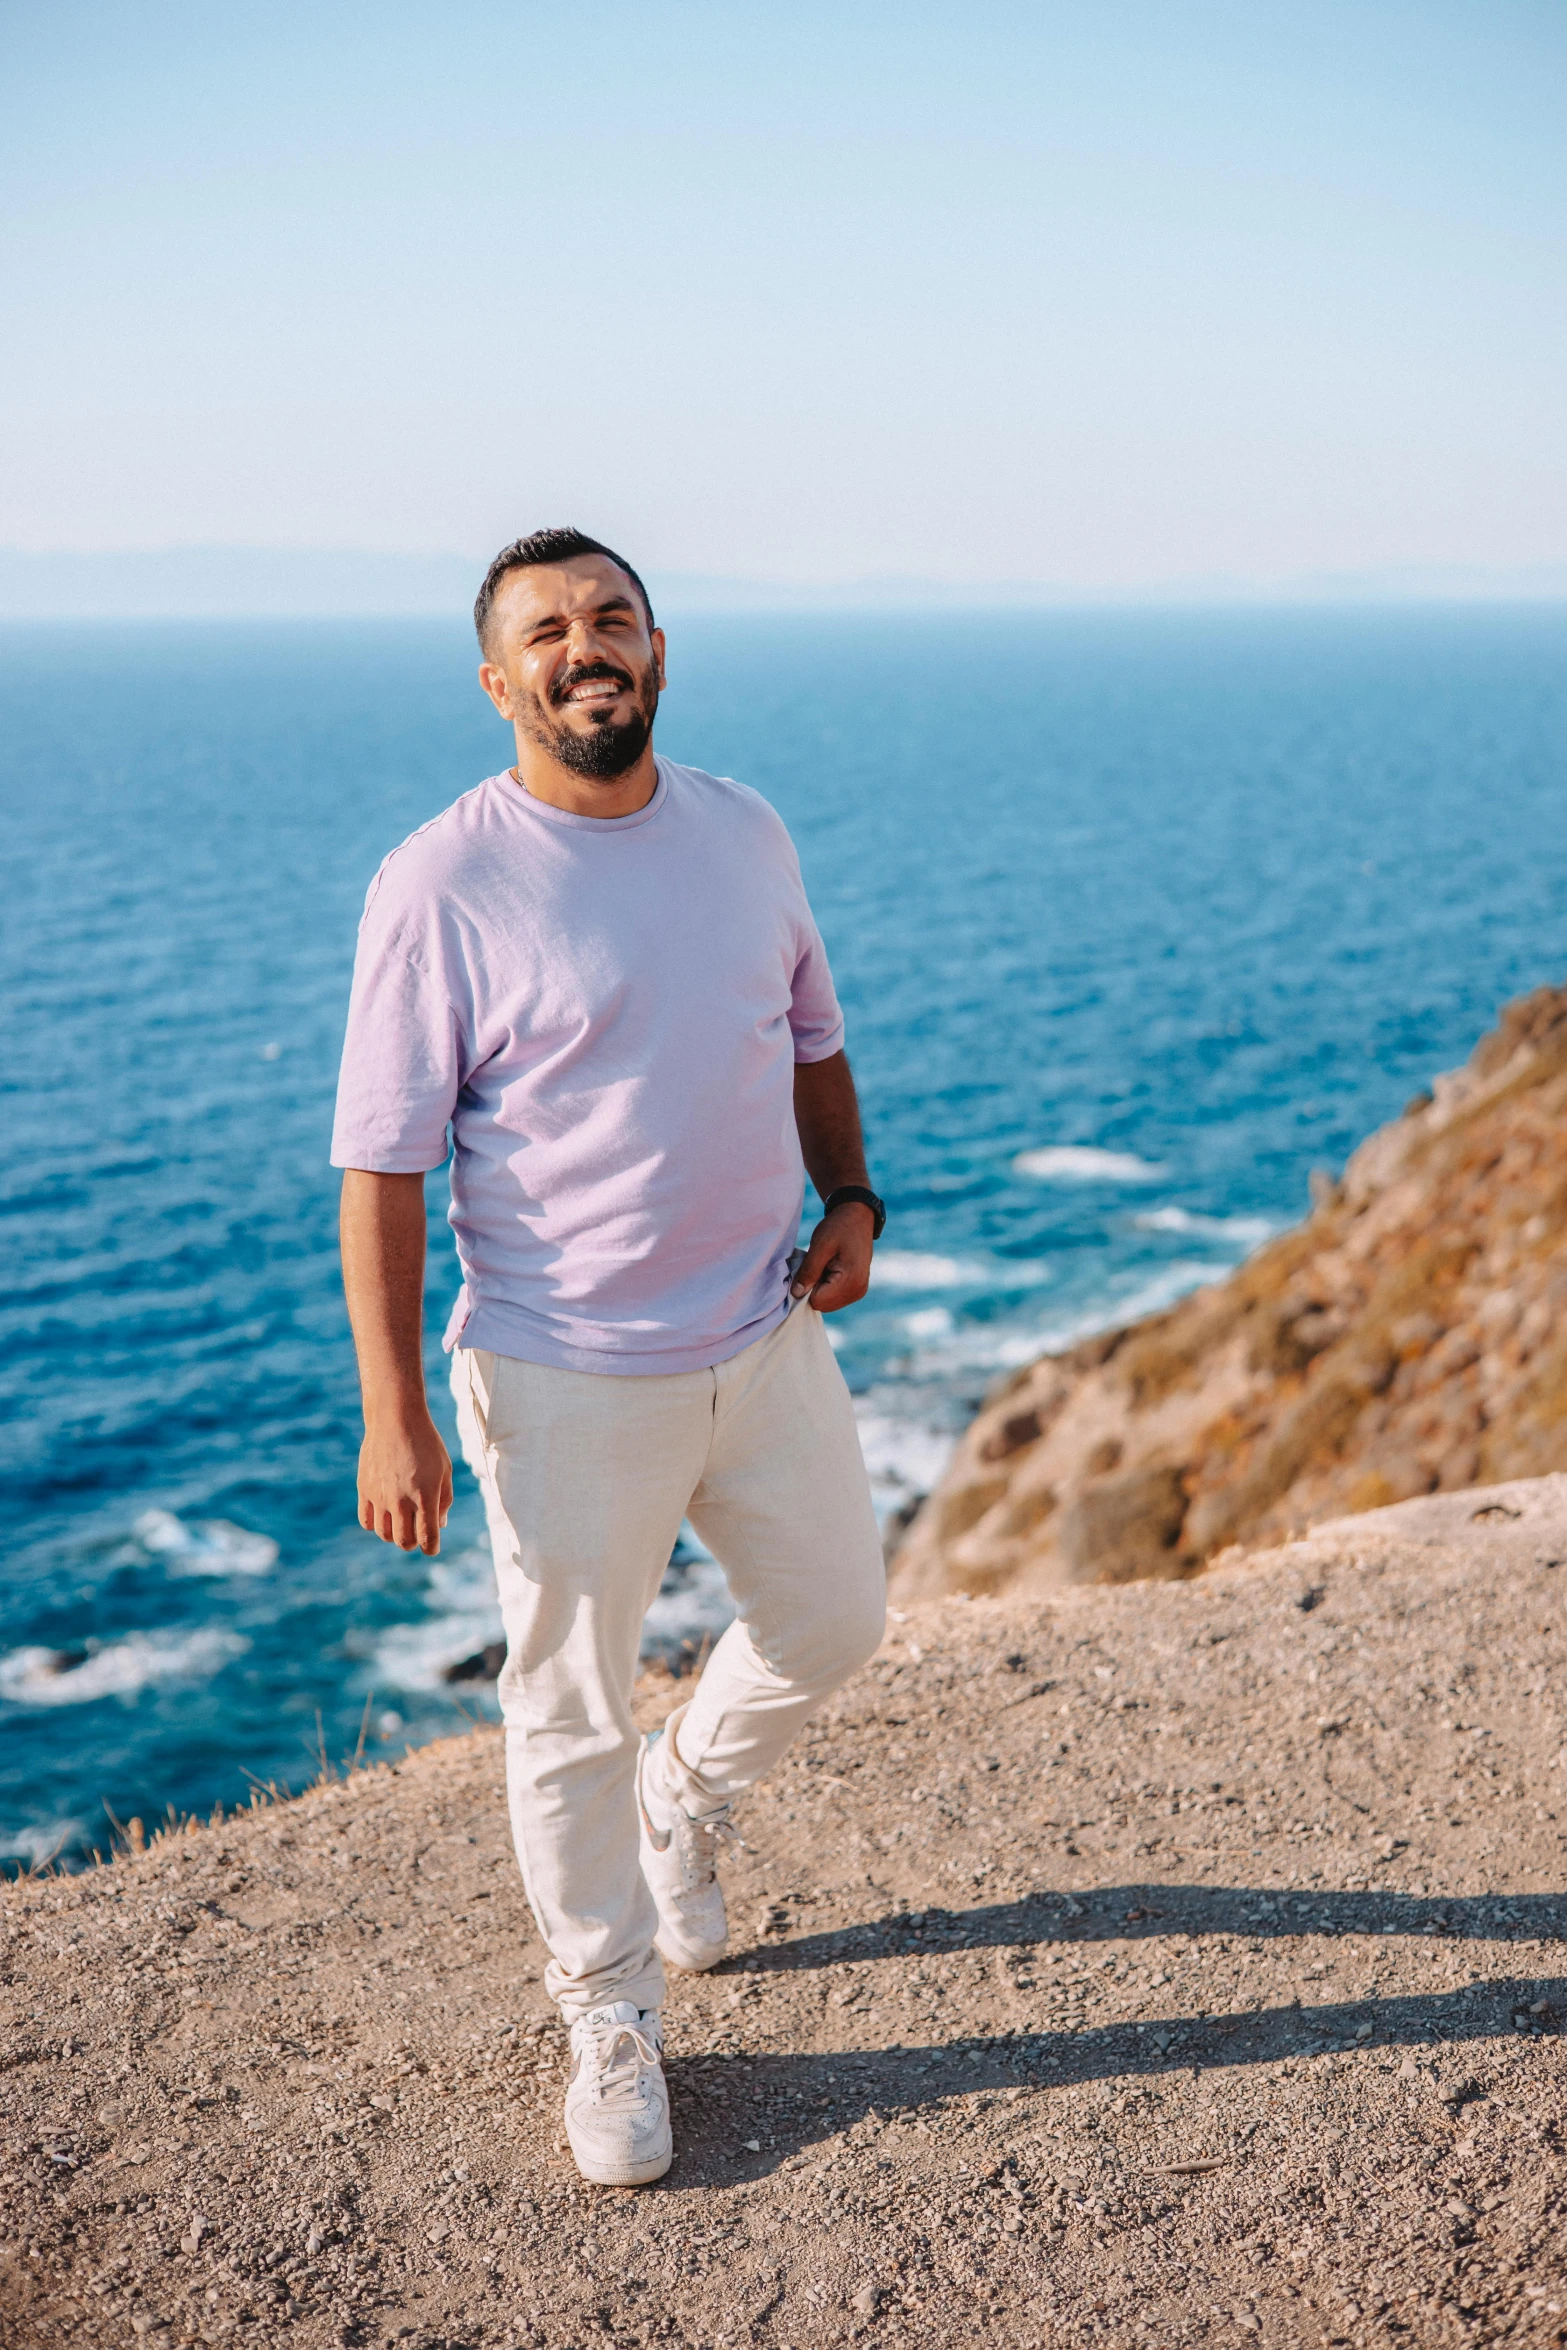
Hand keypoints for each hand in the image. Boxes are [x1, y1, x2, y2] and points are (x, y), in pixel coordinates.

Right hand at [357, 1407, 452, 1553]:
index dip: (431, 1548)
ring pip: (384, 1534)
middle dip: (413, 1542)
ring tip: (401, 1523)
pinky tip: (384, 1515)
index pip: (427, 1537)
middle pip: (404, 1541)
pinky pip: (366, 1521)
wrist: (395, 1419)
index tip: (431, 1548)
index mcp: (425, 1496)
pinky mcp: (364, 1489)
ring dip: (394, 1535)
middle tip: (417, 1533)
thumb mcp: (445, 1470)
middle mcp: (401, 1500)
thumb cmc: (426, 1443)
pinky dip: (376, 1525)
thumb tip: (439, 1525)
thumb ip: (444, 1500)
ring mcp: (380, 1496)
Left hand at [790, 1201, 874, 1312]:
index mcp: (850, 1281)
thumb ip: (808, 1271)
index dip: (806, 1287)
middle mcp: (857, 1291)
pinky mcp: (857, 1289)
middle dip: (813, 1289)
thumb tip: (796, 1293)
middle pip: (822, 1305)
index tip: (808, 1268)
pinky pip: (834, 1298)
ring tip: (824, 1266)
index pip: (817, 1301)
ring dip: (819, 1288)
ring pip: (827, 1303)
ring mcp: (859, 1292)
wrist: (857, 1218)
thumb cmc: (838, 1228)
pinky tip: (830, 1269)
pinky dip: (827, 1287)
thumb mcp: (820, 1246)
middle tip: (816, 1265)